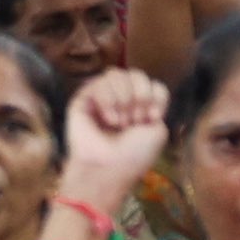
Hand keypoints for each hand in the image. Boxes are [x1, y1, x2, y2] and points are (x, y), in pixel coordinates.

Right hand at [61, 69, 170, 207]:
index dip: (154, 96)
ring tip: (120, 122)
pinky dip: (108, 101)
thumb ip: (155, 102)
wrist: (109, 166)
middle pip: (135, 74)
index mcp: (140, 107)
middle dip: (139, 96)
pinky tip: (109, 120)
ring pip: (116, 74)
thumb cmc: (134, 154)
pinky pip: (98, 82)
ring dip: (123, 98)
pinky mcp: (82, 98)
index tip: (151, 118)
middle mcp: (121, 98)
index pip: (152, 83)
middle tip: (135, 120)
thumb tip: (137, 91)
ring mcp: (101, 96)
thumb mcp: (157, 130)